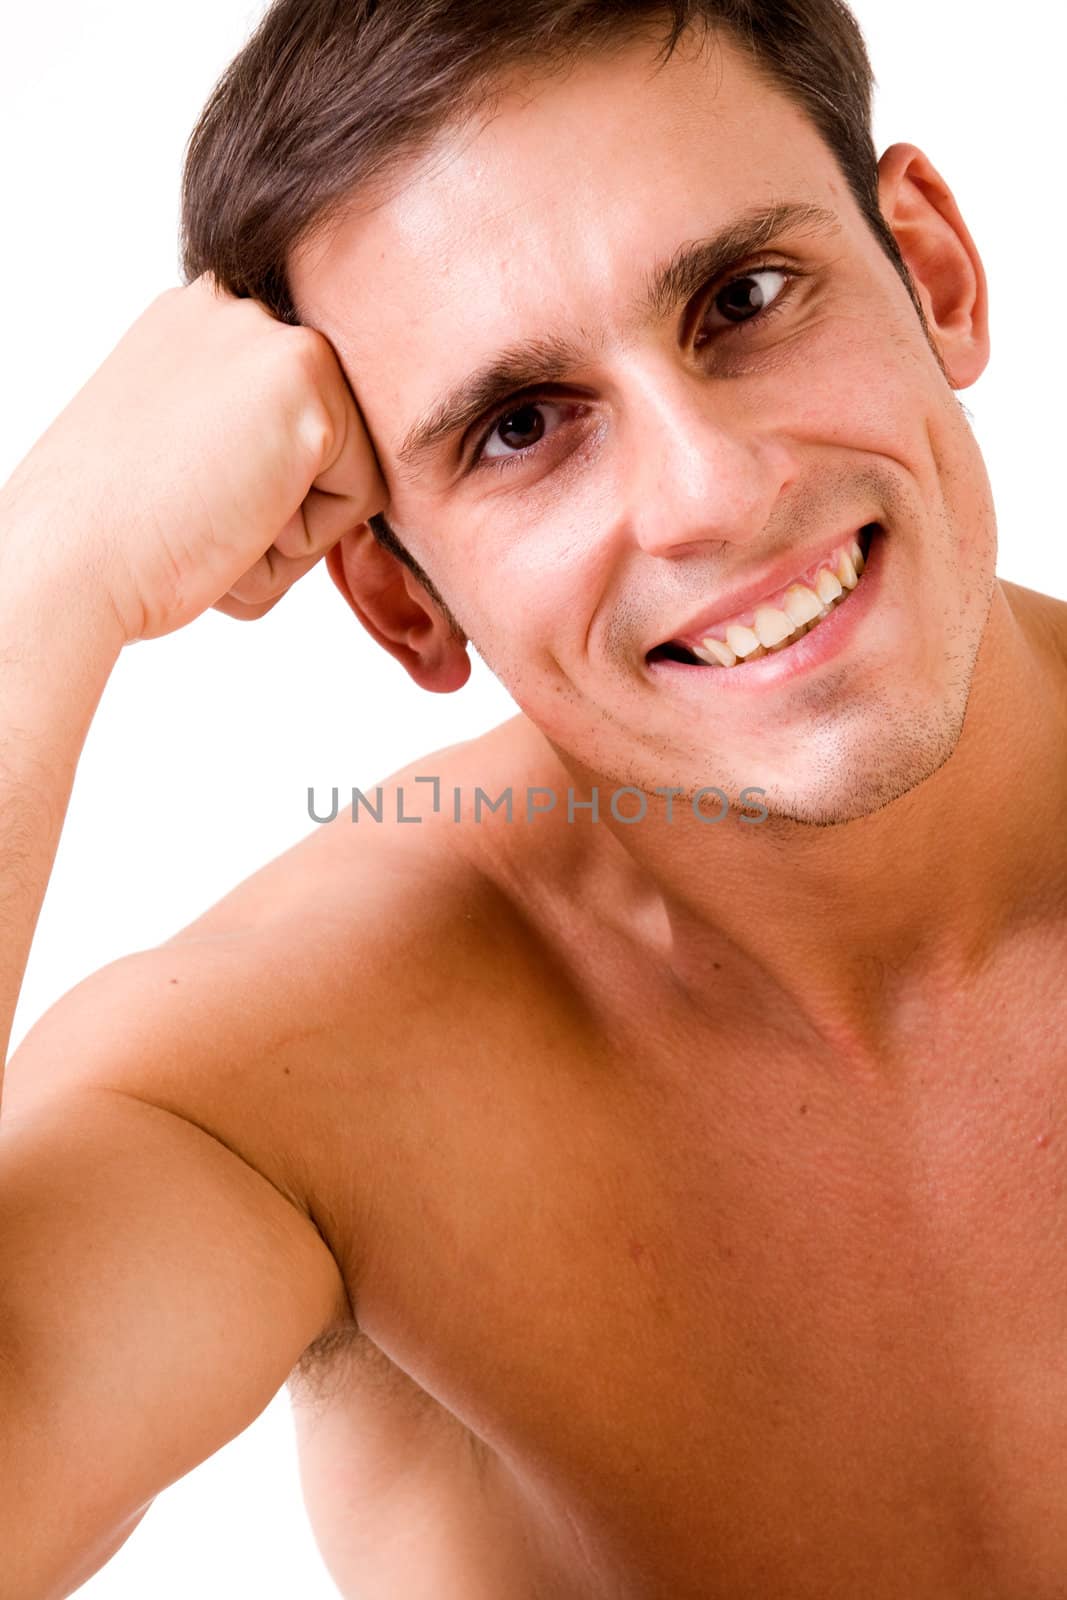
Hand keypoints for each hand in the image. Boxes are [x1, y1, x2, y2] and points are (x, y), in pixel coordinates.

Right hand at [0, 273, 387, 642]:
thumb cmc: (115, 533)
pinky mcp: (308, 382)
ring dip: (293, 526)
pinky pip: (364, 496)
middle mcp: (235, 308)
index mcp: (197, 323)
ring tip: (214, 517)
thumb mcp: (180, 450)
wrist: (71, 560)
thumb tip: (311, 462)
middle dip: (281, 503)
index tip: (188, 495)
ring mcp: (272, 335)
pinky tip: (235, 520)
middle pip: (329, 439)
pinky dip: (307, 539)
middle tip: (197, 510)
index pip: (292, 419)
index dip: (257, 485)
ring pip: (350, 469)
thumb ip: (245, 432)